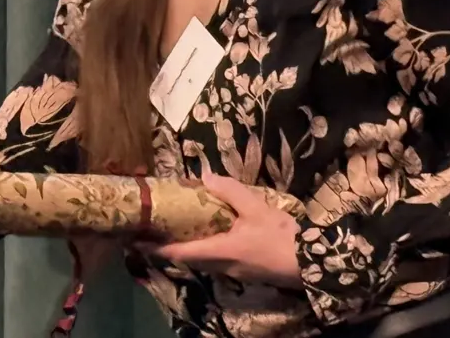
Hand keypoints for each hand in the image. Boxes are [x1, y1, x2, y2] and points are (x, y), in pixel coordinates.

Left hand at [150, 174, 302, 285]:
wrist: (309, 263)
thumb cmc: (279, 236)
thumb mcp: (255, 208)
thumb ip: (229, 191)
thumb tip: (204, 177)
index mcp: (221, 252)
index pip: (183, 253)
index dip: (160, 248)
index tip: (140, 241)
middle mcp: (223, 266)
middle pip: (190, 259)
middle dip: (171, 248)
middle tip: (155, 231)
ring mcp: (234, 271)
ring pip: (204, 261)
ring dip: (188, 248)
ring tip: (177, 229)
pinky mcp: (244, 270)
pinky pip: (217, 261)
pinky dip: (204, 248)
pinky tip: (207, 233)